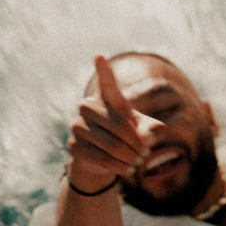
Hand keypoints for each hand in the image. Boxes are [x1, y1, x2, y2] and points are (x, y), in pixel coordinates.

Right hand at [66, 55, 147, 191]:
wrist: (103, 160)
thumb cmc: (126, 138)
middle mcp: (88, 108)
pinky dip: (120, 167)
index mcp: (106, 99)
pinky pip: (102, 159)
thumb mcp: (143, 132)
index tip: (99, 56)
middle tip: (145, 153)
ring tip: (138, 162)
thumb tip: (146, 138)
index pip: (107, 84)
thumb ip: (152, 130)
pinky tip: (128, 170)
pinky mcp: (74, 146)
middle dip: (137, 144)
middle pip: (119, 127)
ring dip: (130, 158)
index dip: (104, 72)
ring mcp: (78, 126)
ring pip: (112, 146)